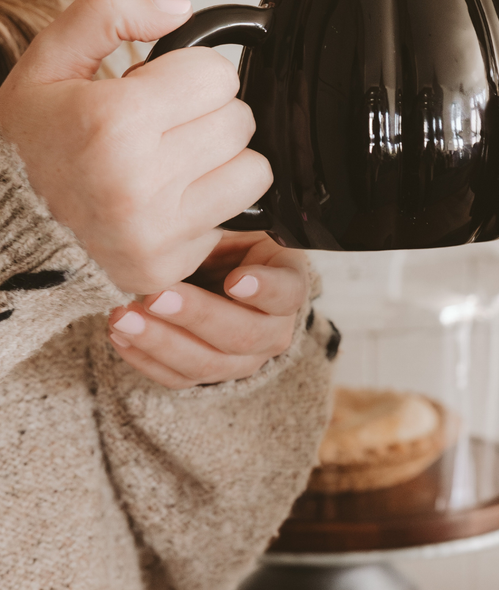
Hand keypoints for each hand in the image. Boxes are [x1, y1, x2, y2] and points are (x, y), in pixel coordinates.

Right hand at [0, 0, 271, 293]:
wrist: (2, 233)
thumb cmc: (28, 148)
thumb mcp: (45, 64)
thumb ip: (106, 12)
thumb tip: (179, 9)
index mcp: (111, 122)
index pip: (218, 75)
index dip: (192, 73)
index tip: (159, 88)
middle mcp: (136, 182)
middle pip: (240, 120)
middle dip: (209, 114)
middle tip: (164, 126)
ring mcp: (156, 232)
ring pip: (254, 169)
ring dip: (223, 159)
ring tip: (174, 160)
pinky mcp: (169, 266)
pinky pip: (237, 218)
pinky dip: (211, 205)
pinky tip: (168, 201)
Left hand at [107, 233, 308, 388]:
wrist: (220, 271)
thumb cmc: (230, 241)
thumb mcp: (238, 225)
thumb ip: (228, 225)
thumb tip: (202, 211)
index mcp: (288, 285)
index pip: (287, 293)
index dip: (265, 289)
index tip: (235, 280)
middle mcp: (274, 330)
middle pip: (243, 334)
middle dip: (196, 316)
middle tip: (157, 296)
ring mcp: (244, 359)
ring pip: (207, 363)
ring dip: (161, 342)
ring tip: (123, 319)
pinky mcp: (209, 374)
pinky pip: (178, 378)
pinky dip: (145, 359)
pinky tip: (120, 336)